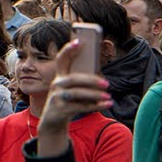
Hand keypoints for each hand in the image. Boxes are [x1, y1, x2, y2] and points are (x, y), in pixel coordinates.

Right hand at [36, 40, 111, 157]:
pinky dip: (95, 105)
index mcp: (59, 76)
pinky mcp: (60, 109)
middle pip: (74, 79)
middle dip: (91, 80)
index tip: (78, 41)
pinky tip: (106, 105)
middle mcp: (56, 85)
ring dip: (94, 95)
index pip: (61, 60)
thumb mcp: (72, 90)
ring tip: (108, 96)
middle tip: (106, 83)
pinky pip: (80, 106)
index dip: (68, 50)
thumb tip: (102, 80)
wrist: (52, 121)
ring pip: (77, 93)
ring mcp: (57, 97)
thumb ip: (82, 83)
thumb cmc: (67, 101)